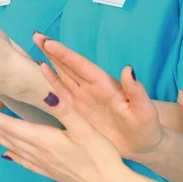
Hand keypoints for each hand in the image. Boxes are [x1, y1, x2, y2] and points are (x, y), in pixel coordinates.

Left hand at [0, 103, 128, 181]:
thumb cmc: (101, 155)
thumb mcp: (84, 127)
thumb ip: (64, 108)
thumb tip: (46, 93)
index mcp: (45, 139)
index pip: (12, 126)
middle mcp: (39, 153)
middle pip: (9, 137)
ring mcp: (45, 164)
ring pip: (14, 149)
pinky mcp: (52, 172)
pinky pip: (26, 163)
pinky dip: (14, 156)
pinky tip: (8, 156)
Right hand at [34, 34, 163, 161]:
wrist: (142, 146)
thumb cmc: (146, 128)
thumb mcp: (144, 110)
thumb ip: (136, 90)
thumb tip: (129, 68)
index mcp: (105, 85)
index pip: (81, 66)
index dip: (65, 54)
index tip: (49, 42)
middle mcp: (92, 87)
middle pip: (69, 65)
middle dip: (53, 50)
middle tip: (36, 35)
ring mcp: (84, 97)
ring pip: (63, 74)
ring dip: (50, 59)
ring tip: (37, 44)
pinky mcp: (79, 110)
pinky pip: (62, 92)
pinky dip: (52, 80)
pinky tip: (43, 68)